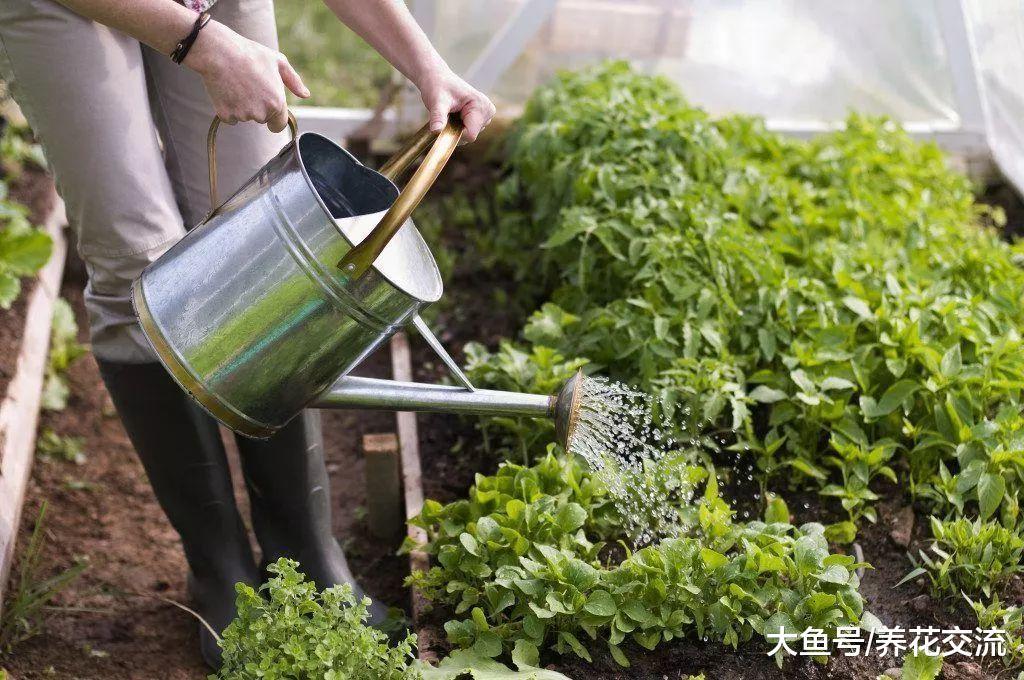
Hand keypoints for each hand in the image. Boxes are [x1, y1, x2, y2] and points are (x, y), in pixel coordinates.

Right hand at [184, 21, 308, 132]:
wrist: (220, 52)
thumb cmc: (251, 54)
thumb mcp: (278, 62)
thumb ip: (294, 81)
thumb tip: (305, 95)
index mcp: (277, 103)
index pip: (279, 125)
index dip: (275, 119)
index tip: (269, 112)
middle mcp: (261, 113)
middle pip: (261, 119)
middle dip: (258, 107)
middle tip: (249, 85)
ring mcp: (243, 115)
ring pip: (245, 117)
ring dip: (242, 106)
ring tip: (237, 84)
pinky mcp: (225, 115)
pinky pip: (229, 117)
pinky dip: (227, 107)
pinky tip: (226, 90)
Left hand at [415, 67, 495, 142]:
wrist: (437, 78)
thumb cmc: (437, 86)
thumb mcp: (436, 101)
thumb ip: (438, 117)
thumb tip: (436, 131)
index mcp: (480, 105)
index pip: (470, 135)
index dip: (454, 134)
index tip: (443, 125)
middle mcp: (487, 111)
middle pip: (470, 135)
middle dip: (456, 130)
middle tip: (446, 115)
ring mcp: (485, 115)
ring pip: (469, 135)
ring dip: (457, 129)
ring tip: (450, 113)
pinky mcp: (481, 118)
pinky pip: (469, 132)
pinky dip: (459, 128)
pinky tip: (454, 115)